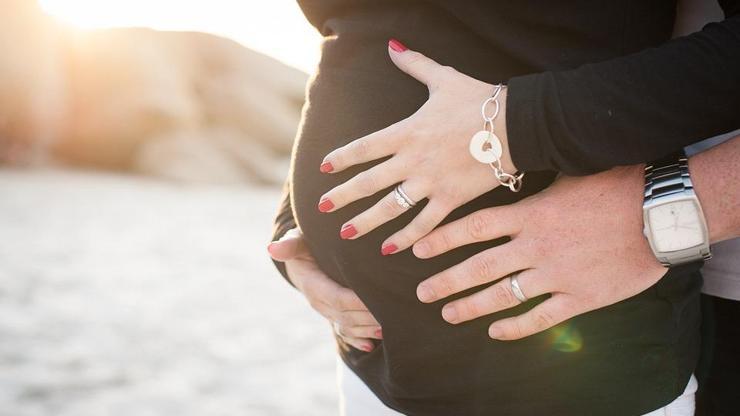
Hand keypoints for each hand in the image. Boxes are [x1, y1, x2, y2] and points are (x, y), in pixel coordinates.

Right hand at [269, 228, 381, 351]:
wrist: (300, 260)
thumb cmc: (304, 244)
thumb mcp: (297, 241)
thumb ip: (290, 244)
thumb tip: (272, 248)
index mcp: (312, 285)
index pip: (336, 297)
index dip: (357, 301)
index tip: (377, 297)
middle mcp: (318, 303)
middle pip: (346, 315)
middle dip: (369, 316)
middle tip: (394, 312)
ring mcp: (326, 312)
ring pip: (347, 326)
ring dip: (367, 329)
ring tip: (390, 326)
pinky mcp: (333, 316)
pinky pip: (344, 332)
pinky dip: (357, 340)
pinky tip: (371, 345)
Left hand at [317, 39, 515, 254]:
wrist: (516, 125)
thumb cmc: (480, 100)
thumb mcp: (444, 78)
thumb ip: (415, 64)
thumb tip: (392, 46)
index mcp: (407, 132)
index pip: (365, 147)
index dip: (342, 158)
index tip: (324, 168)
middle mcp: (413, 160)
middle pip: (369, 182)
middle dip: (342, 196)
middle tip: (321, 207)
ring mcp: (431, 182)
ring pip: (391, 207)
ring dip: (366, 222)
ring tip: (346, 233)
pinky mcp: (451, 199)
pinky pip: (424, 224)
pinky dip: (406, 238)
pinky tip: (389, 249)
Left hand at [412, 166, 666, 339]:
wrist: (661, 212)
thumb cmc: (618, 185)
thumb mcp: (569, 175)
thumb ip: (536, 186)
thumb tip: (509, 169)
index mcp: (530, 215)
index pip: (473, 228)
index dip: (442, 240)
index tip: (418, 250)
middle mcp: (535, 246)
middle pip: (479, 267)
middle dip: (446, 281)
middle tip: (423, 293)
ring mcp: (556, 274)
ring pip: (503, 295)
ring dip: (471, 306)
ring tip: (448, 313)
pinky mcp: (580, 297)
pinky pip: (540, 317)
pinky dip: (516, 327)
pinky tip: (495, 332)